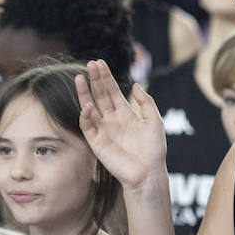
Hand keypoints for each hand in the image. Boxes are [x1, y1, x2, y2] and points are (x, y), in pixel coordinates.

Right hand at [76, 59, 166, 193]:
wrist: (148, 172)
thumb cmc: (154, 149)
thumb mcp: (154, 122)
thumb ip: (146, 103)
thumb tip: (135, 84)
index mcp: (126, 114)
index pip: (113, 91)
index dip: (106, 77)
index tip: (100, 63)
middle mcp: (112, 120)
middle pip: (100, 95)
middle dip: (95, 80)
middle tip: (90, 64)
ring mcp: (103, 130)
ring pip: (89, 107)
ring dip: (84, 93)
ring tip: (80, 78)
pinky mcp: (96, 142)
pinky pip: (87, 126)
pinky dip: (86, 116)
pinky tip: (88, 105)